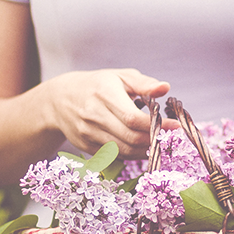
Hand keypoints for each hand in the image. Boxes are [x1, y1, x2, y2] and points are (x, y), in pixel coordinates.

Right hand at [45, 68, 177, 157]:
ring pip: (124, 150)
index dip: (157, 125)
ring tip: (157, 142)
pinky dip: (132, 154)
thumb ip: (144, 84)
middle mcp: (94, 115)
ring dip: (145, 149)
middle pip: (130, 137)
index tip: (174, 126)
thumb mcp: (119, 77)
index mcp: (104, 94)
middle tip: (168, 136)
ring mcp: (88, 133)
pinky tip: (141, 146)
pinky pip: (116, 155)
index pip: (133, 118)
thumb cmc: (97, 85)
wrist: (59, 100)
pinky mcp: (86, 147)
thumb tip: (165, 88)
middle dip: (154, 140)